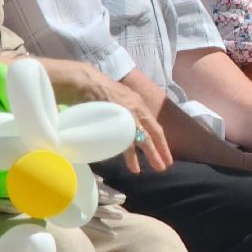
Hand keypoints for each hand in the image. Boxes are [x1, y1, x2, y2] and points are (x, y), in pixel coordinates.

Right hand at [48, 60, 171, 172]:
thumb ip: (124, 110)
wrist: (85, 82)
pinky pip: (127, 143)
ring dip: (152, 155)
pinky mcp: (118, 123)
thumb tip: (125, 123)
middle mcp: (137, 110)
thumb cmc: (95, 89)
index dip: (160, 139)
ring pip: (145, 140)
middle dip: (161, 149)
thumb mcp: (117, 97)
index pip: (154, 124)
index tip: (166, 152)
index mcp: (138, 103)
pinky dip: (131, 157)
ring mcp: (129, 117)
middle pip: (154, 133)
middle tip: (167, 165)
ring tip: (158, 168)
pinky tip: (134, 167)